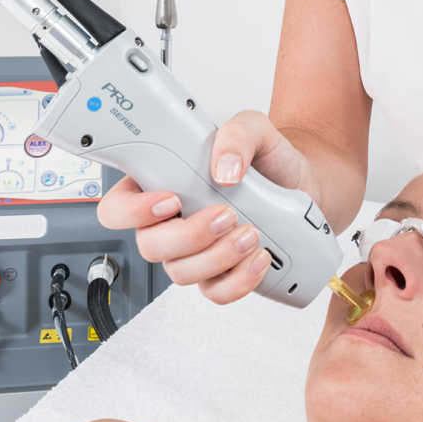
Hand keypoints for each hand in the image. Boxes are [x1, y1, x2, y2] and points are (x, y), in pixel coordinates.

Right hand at [96, 110, 318, 303]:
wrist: (303, 184)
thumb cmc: (269, 158)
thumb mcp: (256, 129)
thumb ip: (237, 134)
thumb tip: (224, 168)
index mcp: (162, 183)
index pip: (119, 205)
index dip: (133, 211)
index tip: (171, 200)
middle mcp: (170, 222)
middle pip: (149, 245)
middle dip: (187, 236)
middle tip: (225, 215)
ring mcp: (193, 252)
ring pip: (180, 273)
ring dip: (216, 258)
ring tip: (250, 233)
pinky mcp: (219, 274)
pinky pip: (215, 292)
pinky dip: (237, 281)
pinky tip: (259, 259)